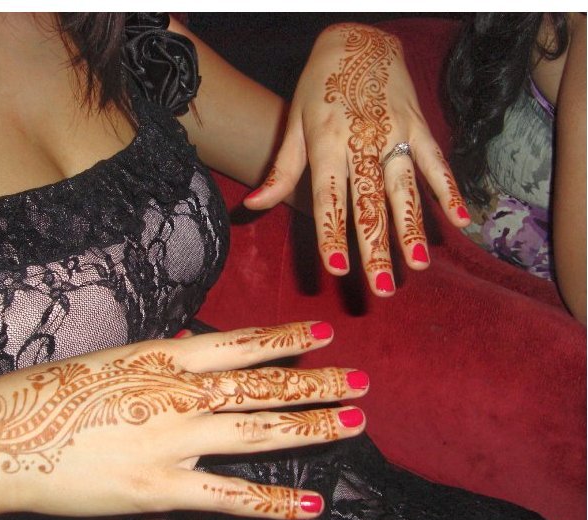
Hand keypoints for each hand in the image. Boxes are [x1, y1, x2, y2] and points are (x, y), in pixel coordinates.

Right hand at [0, 322, 368, 519]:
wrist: (1, 436)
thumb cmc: (56, 394)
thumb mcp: (115, 361)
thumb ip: (161, 359)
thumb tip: (192, 347)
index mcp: (164, 357)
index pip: (241, 343)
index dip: (287, 338)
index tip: (324, 332)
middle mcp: (177, 393)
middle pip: (262, 386)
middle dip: (316, 383)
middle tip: (361, 381)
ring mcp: (172, 441)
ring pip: (258, 433)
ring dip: (311, 429)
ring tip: (353, 423)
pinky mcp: (159, 487)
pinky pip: (229, 496)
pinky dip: (272, 501)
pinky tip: (309, 503)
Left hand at [243, 23, 469, 295]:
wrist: (357, 39)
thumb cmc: (318, 85)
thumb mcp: (293, 122)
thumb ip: (281, 169)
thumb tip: (253, 206)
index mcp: (326, 143)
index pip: (329, 198)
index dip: (333, 234)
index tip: (339, 269)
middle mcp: (362, 141)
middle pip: (369, 202)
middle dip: (376, 247)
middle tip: (382, 287)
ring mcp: (395, 133)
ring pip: (404, 188)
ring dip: (412, 228)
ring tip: (417, 265)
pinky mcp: (419, 126)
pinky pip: (436, 162)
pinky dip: (449, 190)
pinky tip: (460, 221)